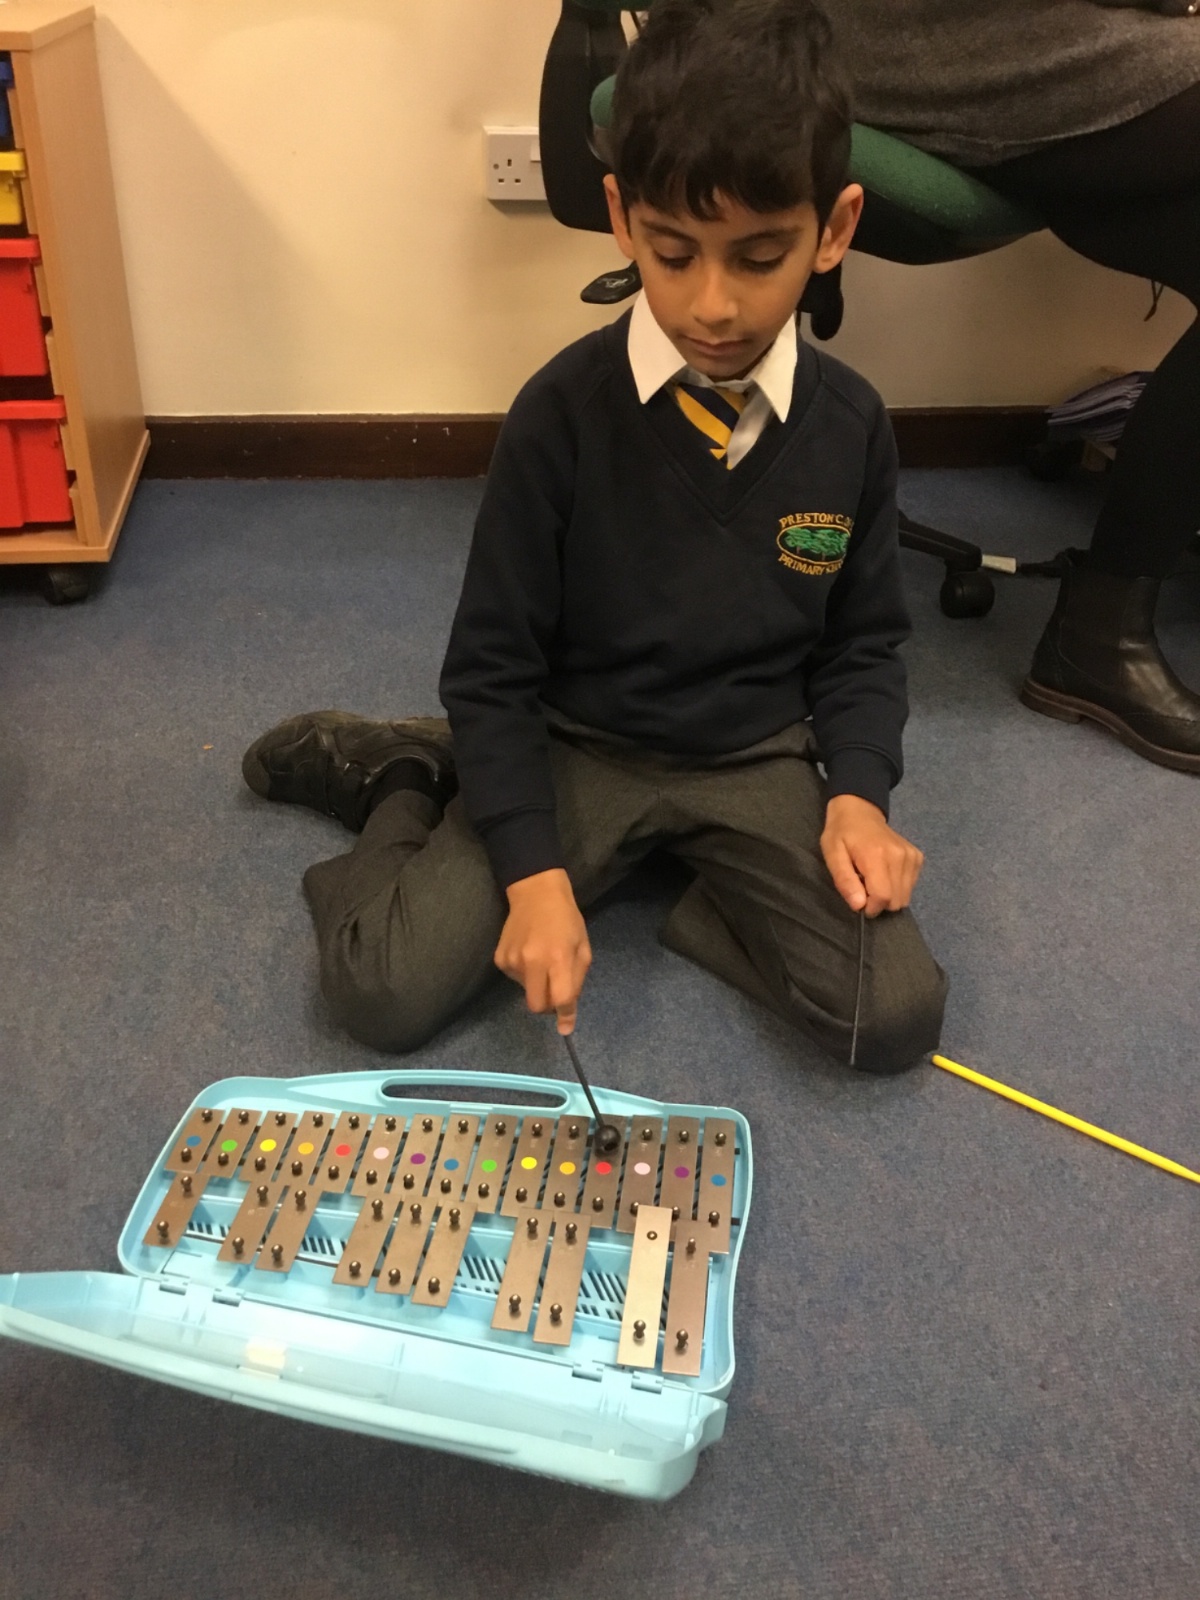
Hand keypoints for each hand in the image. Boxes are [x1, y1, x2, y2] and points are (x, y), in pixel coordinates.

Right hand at [494, 867, 591, 1032]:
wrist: (536, 892)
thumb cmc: (566, 919)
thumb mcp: (583, 947)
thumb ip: (576, 980)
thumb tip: (567, 1012)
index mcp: (557, 958)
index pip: (561, 998)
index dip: (565, 1015)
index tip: (565, 1028)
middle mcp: (532, 961)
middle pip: (536, 1006)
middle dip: (547, 1005)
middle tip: (554, 990)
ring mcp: (512, 960)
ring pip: (526, 992)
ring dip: (537, 984)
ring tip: (542, 959)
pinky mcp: (499, 958)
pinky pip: (515, 980)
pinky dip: (524, 974)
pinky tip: (529, 954)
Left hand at [820, 794, 924, 916]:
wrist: (859, 810)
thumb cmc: (841, 833)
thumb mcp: (832, 855)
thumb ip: (845, 881)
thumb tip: (859, 906)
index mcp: (877, 855)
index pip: (883, 897)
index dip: (871, 908)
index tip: (860, 902)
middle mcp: (900, 856)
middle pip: (897, 900)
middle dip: (879, 903)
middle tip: (864, 887)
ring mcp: (911, 856)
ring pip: (905, 896)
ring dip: (889, 895)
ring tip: (873, 879)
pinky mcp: (917, 857)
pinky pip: (910, 886)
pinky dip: (897, 886)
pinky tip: (885, 873)